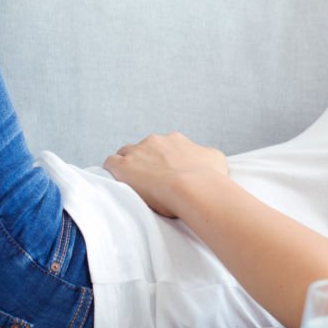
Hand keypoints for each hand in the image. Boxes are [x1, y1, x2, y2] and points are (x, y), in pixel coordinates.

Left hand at [102, 132, 228, 217]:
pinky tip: (117, 182)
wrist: (194, 188)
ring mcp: (137, 152)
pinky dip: (113, 171)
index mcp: (175, 140)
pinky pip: (110, 163)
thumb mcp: (216, 158)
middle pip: (143, 148)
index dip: (162, 159)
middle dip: (145, 161)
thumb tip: (204, 155)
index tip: (166, 172)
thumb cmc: (209, 178)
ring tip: (133, 183)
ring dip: (128, 166)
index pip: (162, 146)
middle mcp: (155, 141)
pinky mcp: (122, 166)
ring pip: (124, 154)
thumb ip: (205, 153)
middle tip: (151, 180)